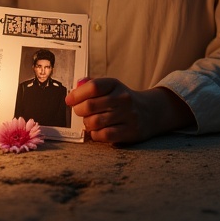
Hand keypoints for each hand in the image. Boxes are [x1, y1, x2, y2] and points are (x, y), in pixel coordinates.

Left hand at [65, 78, 193, 143]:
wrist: (150, 112)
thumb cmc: (122, 100)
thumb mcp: (110, 87)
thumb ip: (92, 86)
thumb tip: (75, 87)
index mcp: (115, 84)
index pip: (93, 87)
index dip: (76, 94)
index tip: (69, 100)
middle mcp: (123, 99)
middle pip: (90, 106)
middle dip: (79, 111)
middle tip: (80, 112)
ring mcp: (128, 116)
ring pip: (95, 122)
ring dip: (87, 124)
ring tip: (90, 122)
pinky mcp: (130, 132)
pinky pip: (104, 135)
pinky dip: (96, 135)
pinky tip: (97, 131)